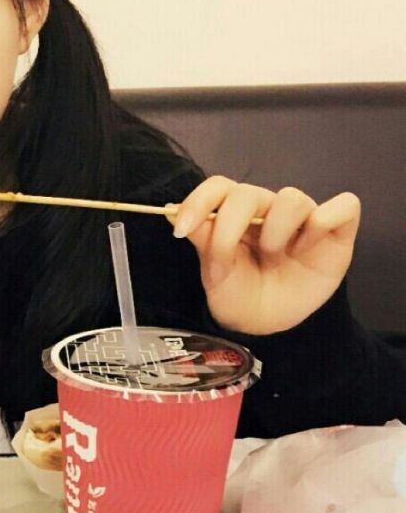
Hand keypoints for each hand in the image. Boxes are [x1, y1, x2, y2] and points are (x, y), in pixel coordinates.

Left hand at [171, 177, 360, 334]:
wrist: (270, 325)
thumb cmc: (241, 294)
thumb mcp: (216, 274)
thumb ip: (202, 241)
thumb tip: (170, 210)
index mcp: (234, 212)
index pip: (218, 187)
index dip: (199, 201)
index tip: (181, 228)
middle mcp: (267, 207)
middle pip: (248, 193)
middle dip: (229, 229)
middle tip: (223, 267)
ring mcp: (303, 216)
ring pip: (292, 198)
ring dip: (275, 233)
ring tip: (273, 260)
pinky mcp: (336, 228)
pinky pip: (342, 207)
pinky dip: (321, 225)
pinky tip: (305, 249)